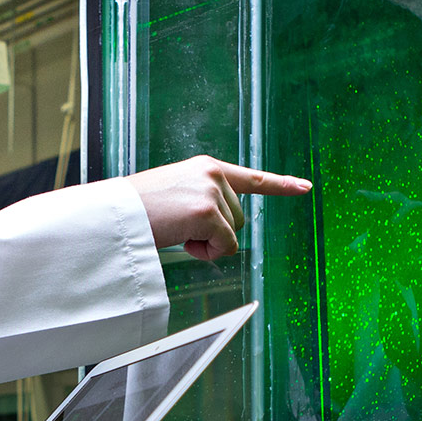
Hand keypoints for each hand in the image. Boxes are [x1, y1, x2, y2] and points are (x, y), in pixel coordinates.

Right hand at [125, 155, 312, 260]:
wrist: (116, 215)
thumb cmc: (139, 209)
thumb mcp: (176, 193)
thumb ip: (204, 200)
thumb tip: (224, 231)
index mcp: (206, 167)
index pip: (251, 178)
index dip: (281, 185)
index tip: (306, 187)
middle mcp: (213, 174)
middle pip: (239, 219)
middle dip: (216, 233)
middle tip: (181, 228)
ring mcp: (212, 192)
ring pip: (233, 234)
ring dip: (208, 243)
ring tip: (176, 231)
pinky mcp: (208, 213)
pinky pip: (225, 247)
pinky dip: (207, 253)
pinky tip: (181, 241)